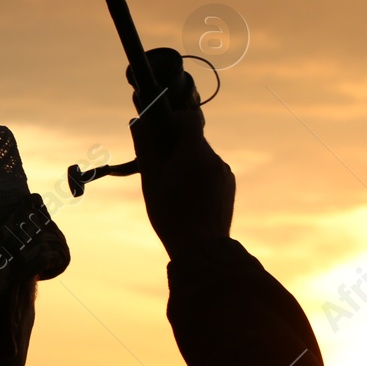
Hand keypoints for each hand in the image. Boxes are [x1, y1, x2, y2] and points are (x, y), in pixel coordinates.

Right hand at [130, 103, 234, 259]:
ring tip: (174, 189)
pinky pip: (212, 171)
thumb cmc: (171, 214)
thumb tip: (137, 121)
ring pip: (203, 156)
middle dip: (177, 147)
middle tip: (161, 168)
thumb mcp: (151, 180)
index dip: (174, 120)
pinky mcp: (229, 185)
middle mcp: (214, 158)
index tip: (161, 135)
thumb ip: (145, 147)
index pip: (189, 118)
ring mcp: (225, 172)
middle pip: (194, 139)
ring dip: (188, 163)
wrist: (201, 247)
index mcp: (194, 152)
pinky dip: (200, 176)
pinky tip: (189, 198)